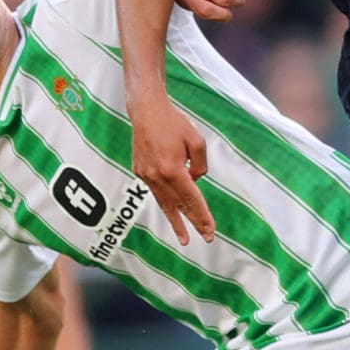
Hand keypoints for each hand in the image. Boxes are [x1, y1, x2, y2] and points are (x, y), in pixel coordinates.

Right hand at [132, 95, 215, 244]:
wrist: (146, 112)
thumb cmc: (173, 123)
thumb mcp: (196, 141)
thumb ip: (200, 165)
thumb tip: (196, 181)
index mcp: (172, 169)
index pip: (192, 199)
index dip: (202, 216)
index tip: (210, 229)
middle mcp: (157, 176)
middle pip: (179, 206)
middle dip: (193, 223)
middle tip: (205, 238)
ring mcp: (146, 175)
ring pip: (164, 204)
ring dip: (175, 221)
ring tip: (183, 238)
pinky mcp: (139, 171)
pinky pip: (156, 191)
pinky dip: (166, 202)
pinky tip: (173, 211)